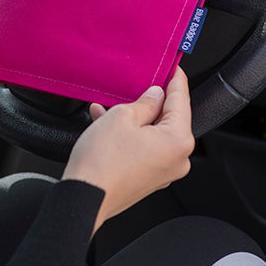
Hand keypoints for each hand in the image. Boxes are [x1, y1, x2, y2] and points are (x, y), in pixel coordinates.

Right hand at [62, 67, 193, 231]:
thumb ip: (145, 102)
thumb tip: (156, 95)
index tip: (173, 67)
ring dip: (135, 117)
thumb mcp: (123, 116)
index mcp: (178, 140)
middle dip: (151, 100)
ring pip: (154, 132)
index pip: (181, 99)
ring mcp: (164, 171)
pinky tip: (107, 123)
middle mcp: (177, 159)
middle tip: (140, 83)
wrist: (84, 197)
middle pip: (169, 117)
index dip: (175, 79)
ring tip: (112, 106)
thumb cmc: (102, 162)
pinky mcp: (149, 178)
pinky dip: (130, 134)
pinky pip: (145, 147)